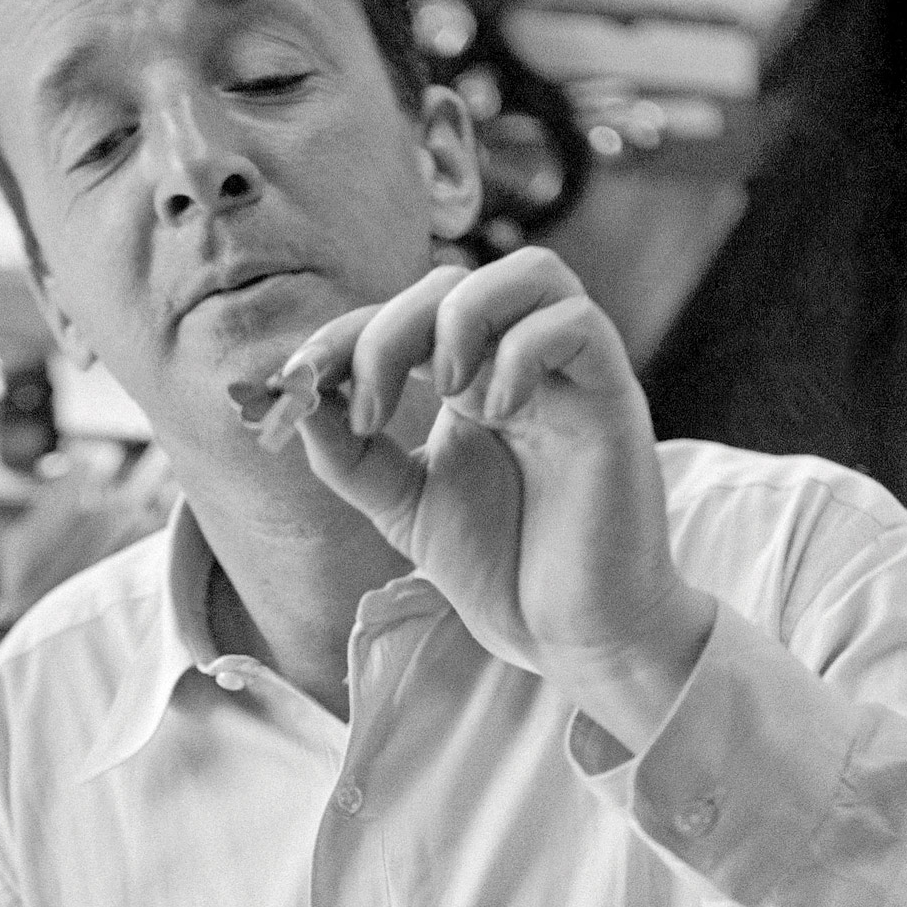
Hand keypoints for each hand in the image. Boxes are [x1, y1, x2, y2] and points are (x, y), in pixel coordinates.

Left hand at [278, 251, 712, 747]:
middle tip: (366, 411)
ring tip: (440, 390)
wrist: (570, 634)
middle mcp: (519, 364)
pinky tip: (499, 413)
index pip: (404, 315)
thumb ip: (349, 454)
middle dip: (389, 330)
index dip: (344, 335)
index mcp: (470, 380)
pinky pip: (578, 322)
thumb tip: (293, 394)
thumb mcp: (402, 506)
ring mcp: (569, 376)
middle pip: (453, 282)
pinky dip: (525, 351)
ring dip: (465, 314)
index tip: (295, 382)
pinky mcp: (613, 397)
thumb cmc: (500, 567)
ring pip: (533, 272)